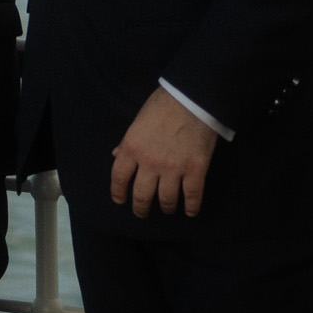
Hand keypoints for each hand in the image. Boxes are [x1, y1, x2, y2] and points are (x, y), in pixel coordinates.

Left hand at [110, 86, 219, 217]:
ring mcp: (173, 168)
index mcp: (131, 148)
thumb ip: (127, 142)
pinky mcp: (196, 170)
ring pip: (166, 199)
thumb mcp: (137, 122)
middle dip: (140, 208)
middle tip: (142, 213)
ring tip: (167, 210)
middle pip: (141, 194)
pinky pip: (192, 196)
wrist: (191, 99)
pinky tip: (190, 211)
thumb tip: (116, 156)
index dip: (118, 192)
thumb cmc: (161, 106)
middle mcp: (149, 162)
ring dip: (166, 208)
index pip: (119, 177)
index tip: (120, 200)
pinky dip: (191, 207)